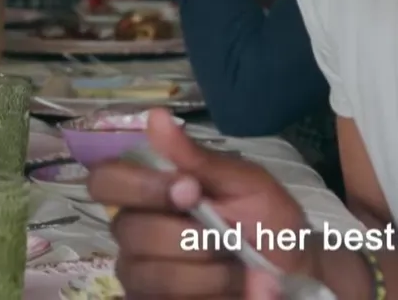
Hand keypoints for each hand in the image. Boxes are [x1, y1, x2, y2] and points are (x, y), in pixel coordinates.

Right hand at [88, 109, 316, 297]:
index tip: (190, 190)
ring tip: (238, 268)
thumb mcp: (243, 181)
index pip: (104, 181)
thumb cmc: (265, 216)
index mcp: (150, 190)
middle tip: (232, 237)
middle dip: (192, 236)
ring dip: (208, 274)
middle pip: (131, 232)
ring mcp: (138, 274)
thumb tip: (155, 116)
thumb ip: (197, 158)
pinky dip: (210, 297)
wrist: (293, 266)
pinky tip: (232, 290)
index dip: (142, 186)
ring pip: (150, 275)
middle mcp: (133, 231)